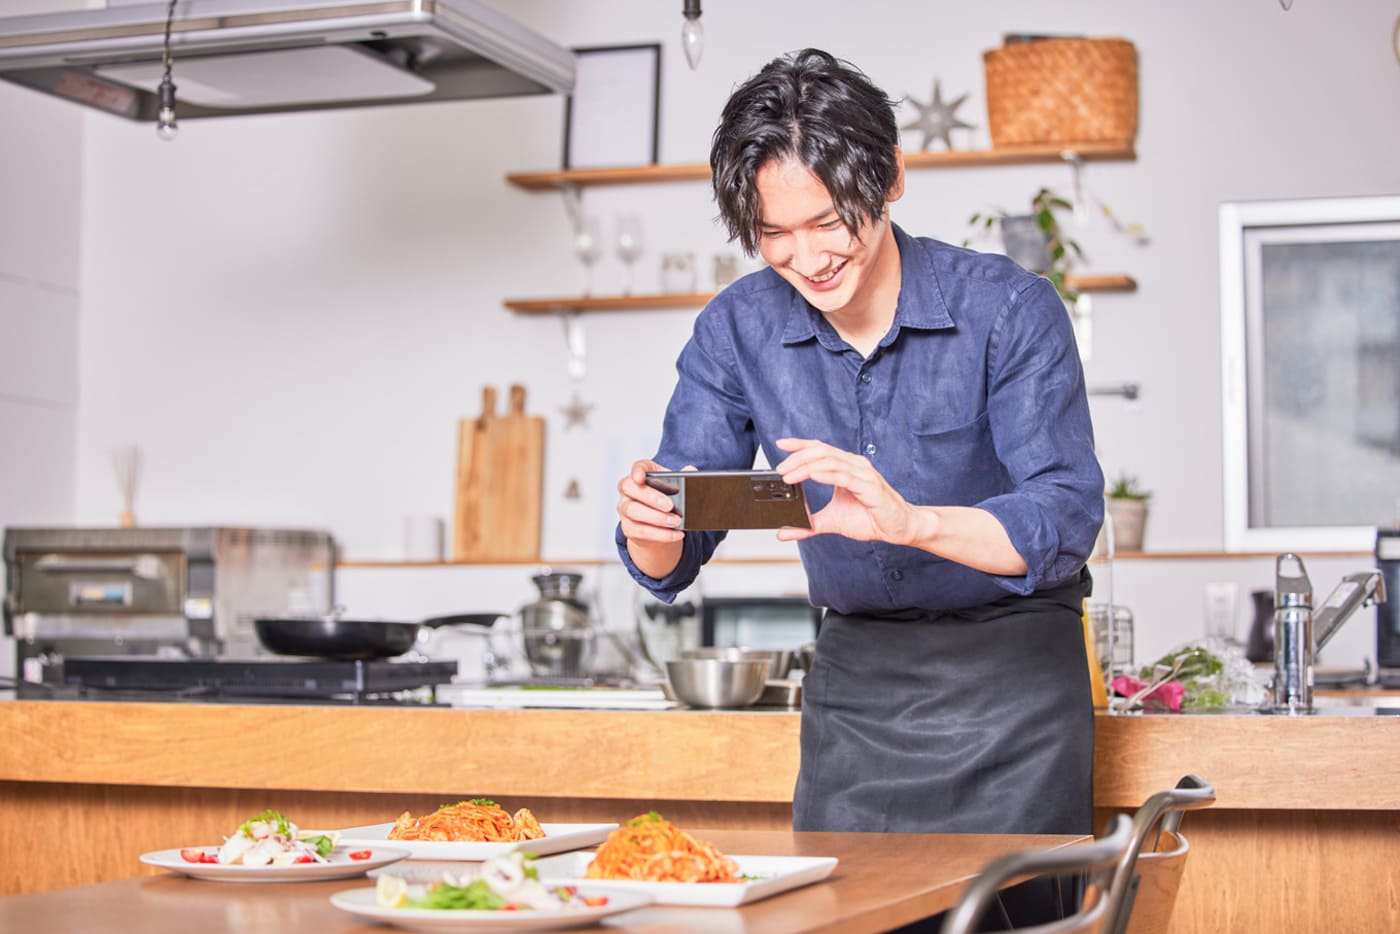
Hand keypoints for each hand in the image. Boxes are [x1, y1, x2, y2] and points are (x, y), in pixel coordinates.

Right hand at [616, 458, 684, 544]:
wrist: (660, 527)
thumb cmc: (665, 501)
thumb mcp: (675, 487)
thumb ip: (683, 477)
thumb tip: (691, 470)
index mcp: (642, 474)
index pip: (637, 467)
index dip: (637, 470)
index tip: (641, 477)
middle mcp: (628, 490)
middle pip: (630, 488)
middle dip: (650, 497)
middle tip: (670, 506)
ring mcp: (625, 508)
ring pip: (633, 511)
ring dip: (657, 517)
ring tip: (676, 521)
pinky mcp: (628, 527)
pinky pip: (640, 530)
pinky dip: (661, 534)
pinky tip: (676, 534)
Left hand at [773, 438, 923, 544]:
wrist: (899, 528)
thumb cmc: (871, 519)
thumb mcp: (832, 522)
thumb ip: (809, 525)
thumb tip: (783, 532)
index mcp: (846, 467)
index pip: (820, 449)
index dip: (800, 444)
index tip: (780, 444)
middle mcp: (854, 465)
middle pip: (822, 452)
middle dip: (797, 457)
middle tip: (780, 468)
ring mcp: (863, 474)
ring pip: (830, 461)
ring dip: (806, 466)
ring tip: (789, 475)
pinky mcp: (870, 487)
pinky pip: (845, 476)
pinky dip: (826, 474)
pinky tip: (812, 475)